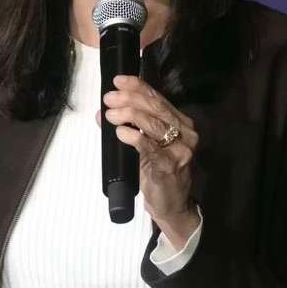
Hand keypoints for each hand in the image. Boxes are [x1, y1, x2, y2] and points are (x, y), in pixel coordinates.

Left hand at [96, 75, 199, 231]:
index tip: (118, 80)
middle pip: (156, 108)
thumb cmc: (157, 174)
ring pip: (154, 124)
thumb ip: (127, 128)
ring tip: (110, 114)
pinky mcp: (171, 165)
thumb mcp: (142, 148)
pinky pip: (150, 146)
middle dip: (129, 99)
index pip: (158, 99)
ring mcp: (181, 149)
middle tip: (109, 98)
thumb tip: (101, 113)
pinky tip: (120, 133)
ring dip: (129, 115)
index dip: (138, 87)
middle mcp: (185, 133)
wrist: (172, 206)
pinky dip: (134, 136)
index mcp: (180, 123)